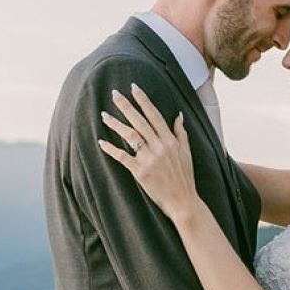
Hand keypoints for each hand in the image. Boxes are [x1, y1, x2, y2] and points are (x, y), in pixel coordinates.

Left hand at [99, 83, 200, 222]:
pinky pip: (123, 157)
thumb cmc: (185, 178)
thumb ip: (181, 133)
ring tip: (104, 115)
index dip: (143, 100)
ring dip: (115, 124)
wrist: (183, 201)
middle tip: (114, 94)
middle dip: (126, 106)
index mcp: (170, 140)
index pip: (154, 115)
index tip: (134, 88)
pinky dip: (111, 149)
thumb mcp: (187, 153)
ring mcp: (150, 159)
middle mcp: (160, 146)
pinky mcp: (141, 172)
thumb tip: (178, 115)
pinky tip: (101, 141)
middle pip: (139, 121)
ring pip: (130, 136)